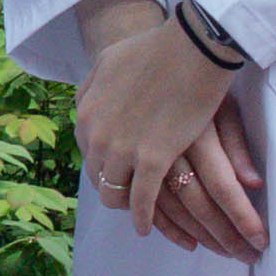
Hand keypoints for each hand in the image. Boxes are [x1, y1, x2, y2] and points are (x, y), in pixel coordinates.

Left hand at [68, 0, 268, 257]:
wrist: (189, 47)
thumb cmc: (155, 49)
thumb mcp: (109, 62)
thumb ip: (94, 86)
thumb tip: (86, 99)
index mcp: (86, 113)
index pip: (87, 154)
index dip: (103, 168)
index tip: (117, 176)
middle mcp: (96, 135)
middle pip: (98, 177)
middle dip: (113, 191)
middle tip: (130, 202)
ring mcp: (121, 149)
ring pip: (115, 193)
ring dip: (127, 208)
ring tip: (141, 217)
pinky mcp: (150, 160)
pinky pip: (142, 201)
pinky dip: (144, 218)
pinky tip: (148, 228)